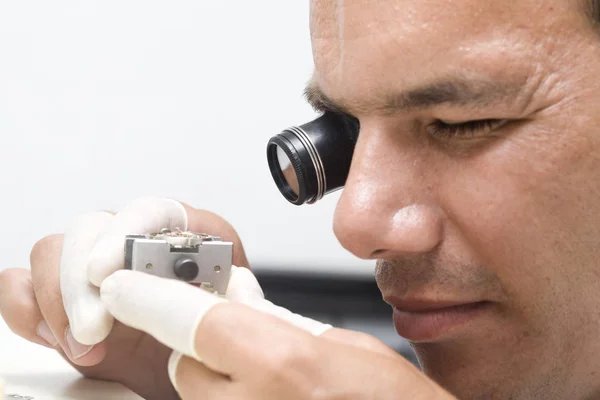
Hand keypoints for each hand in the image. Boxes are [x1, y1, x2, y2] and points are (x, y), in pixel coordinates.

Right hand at [0, 196, 249, 399]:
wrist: (193, 367)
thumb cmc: (210, 337)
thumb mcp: (223, 319)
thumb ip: (208, 302)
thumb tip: (187, 298)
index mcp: (184, 235)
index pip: (150, 210)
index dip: (126, 231)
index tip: (107, 272)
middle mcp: (135, 241)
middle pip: (90, 228)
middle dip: (82, 280)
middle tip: (93, 329)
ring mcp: (97, 266)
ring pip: (53, 251)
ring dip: (58, 301)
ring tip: (85, 346)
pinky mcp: (65, 295)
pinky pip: (24, 283)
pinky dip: (29, 309)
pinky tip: (59, 339)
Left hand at [100, 268, 456, 399]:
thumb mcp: (342, 346)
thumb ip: (279, 322)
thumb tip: (239, 298)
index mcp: (283, 365)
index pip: (191, 320)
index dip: (149, 298)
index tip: (122, 285)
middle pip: (184, 361)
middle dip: (199, 340)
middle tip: (234, 328)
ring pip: (195, 393)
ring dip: (213, 373)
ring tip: (261, 369)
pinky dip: (228, 395)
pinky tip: (265, 390)